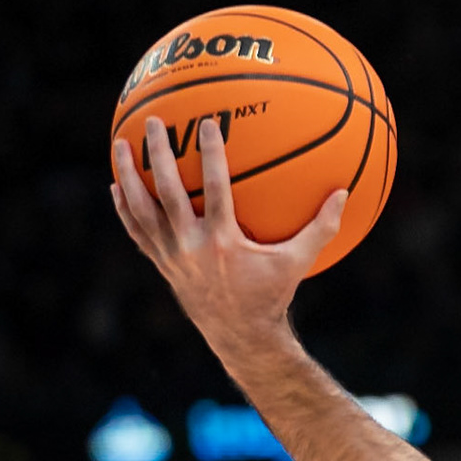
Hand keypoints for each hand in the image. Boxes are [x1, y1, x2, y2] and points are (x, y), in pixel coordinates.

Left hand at [111, 117, 348, 370]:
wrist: (241, 337)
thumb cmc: (271, 296)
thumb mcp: (297, 262)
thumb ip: (320, 228)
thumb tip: (344, 194)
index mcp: (224, 242)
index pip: (215, 189)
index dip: (211, 155)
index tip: (207, 123)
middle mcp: (192, 247)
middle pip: (168, 193)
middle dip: (158, 155)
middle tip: (153, 123)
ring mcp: (173, 257)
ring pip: (143, 211)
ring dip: (129, 177)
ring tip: (120, 146)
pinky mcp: (163, 265)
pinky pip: (138, 233)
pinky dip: (126, 211)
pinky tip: (117, 188)